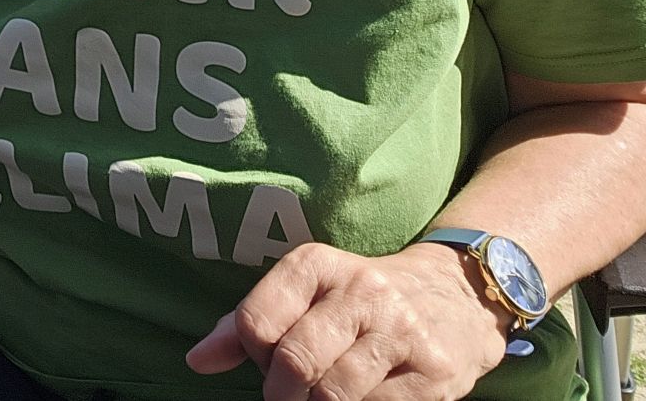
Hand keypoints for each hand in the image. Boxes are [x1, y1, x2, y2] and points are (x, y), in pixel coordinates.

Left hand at [186, 242, 511, 400]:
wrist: (456, 296)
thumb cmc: (358, 300)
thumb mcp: (303, 292)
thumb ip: (245, 323)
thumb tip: (197, 361)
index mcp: (315, 264)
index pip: (255, 322)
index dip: (253, 356)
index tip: (267, 364)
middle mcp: (359, 290)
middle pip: (293, 360)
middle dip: (281, 393)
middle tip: (290, 396)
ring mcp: (400, 331)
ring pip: (334, 393)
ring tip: (322, 398)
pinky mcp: (434, 372)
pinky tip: (361, 400)